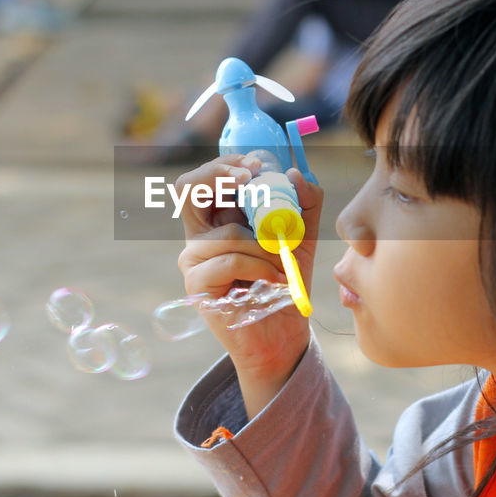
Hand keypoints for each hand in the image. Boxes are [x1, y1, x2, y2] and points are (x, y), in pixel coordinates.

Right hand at [176, 154, 323, 415]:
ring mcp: (194, 259)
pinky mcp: (197, 284)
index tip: (258, 162)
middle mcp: (200, 234)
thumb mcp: (303, 236)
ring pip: (225, 232)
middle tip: (251, 177)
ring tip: (283, 263)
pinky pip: (227, 261)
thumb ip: (306, 201)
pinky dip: (258, 267)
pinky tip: (275, 280)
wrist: (282, 334)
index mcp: (220, 216)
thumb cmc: (286, 282)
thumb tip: (295, 171)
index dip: (228, 163)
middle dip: (220, 175)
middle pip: (189, 188)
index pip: (208, 177)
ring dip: (264, 245)